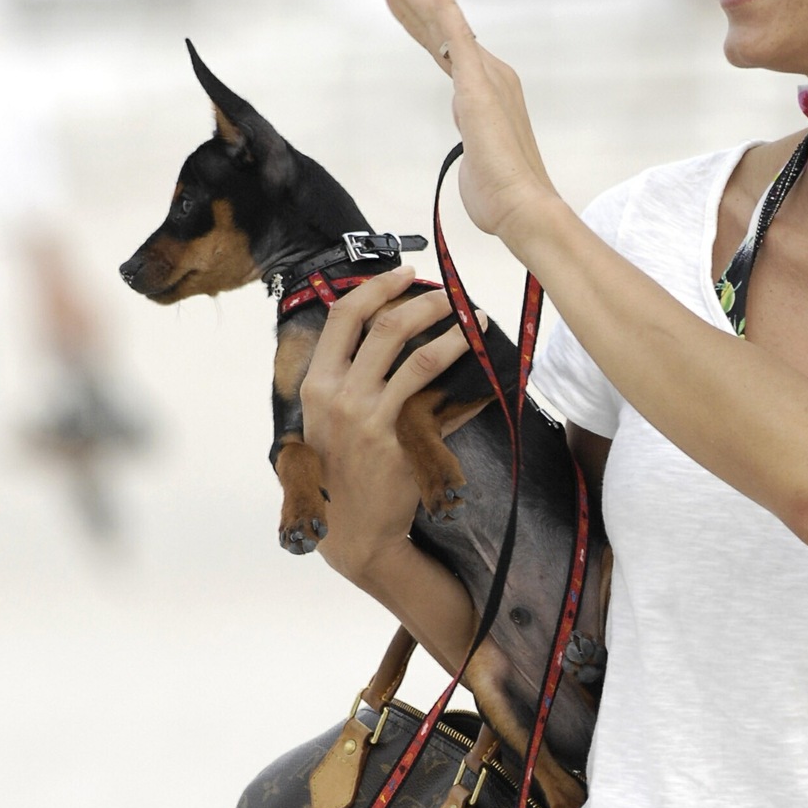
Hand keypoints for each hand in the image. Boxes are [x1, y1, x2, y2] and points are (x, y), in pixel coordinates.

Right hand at [299, 266, 485, 583]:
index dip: (376, 287)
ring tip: (474, 321)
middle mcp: (340, 396)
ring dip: (453, 333)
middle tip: (449, 294)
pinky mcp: (402, 445)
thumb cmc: (337, 475)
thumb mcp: (325, 422)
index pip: (344, 316)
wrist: (352, 533)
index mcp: (317, 384)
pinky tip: (490, 379)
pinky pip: (444, 408)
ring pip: (418, 359)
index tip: (405, 274)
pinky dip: (470, 391)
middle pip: (386, 327)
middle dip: (424, 302)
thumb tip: (387, 338)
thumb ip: (345, 380)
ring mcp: (372, 420)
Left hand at [375, 0, 562, 245]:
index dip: (415, 13)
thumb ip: (472, 147)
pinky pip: (458, 35)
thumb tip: (473, 152)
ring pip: (439, 21)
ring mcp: (485, 74)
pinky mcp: (479, 83)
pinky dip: (445, 4)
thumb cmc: (501, 194)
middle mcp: (488, 72)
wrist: (523, 207)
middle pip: (436, 22)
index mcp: (484, 87)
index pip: (441, 42)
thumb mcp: (477, 161)